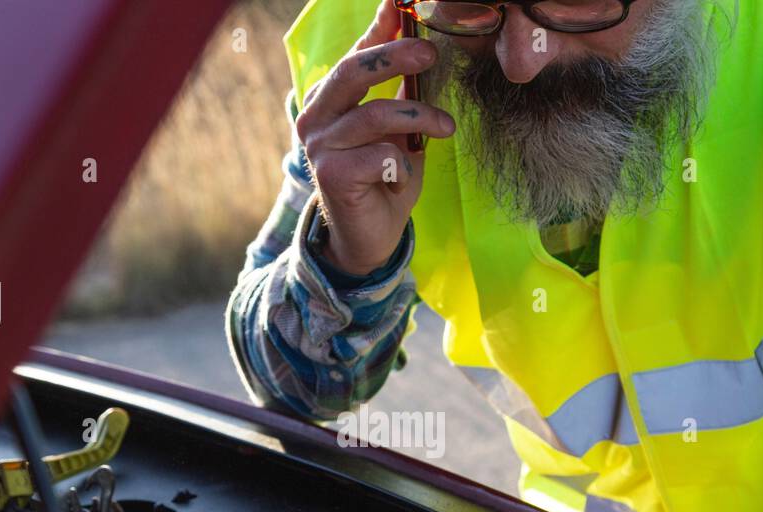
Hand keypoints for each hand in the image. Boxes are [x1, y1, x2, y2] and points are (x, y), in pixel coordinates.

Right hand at [294, 0, 455, 275]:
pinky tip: (401, 178)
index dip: (381, 30)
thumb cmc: (386, 178)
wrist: (371, 237)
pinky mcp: (331, 175)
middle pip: (354, 71)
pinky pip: (380, 155)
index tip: (403, 5)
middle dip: (396, 56)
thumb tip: (412, 34)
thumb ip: (400, 87)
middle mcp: (316, 118)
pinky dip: (401, 165)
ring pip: (376, 116)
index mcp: (330, 99)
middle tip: (431, 53)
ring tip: (446, 127)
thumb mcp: (398, 127)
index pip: (355, 54)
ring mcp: (320, 146)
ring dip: (419, 118)